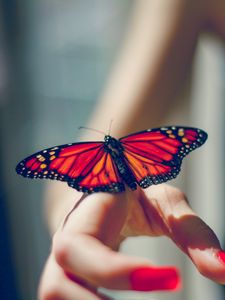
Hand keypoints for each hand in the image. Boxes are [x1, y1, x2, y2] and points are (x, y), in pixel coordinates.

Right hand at [38, 184, 224, 298]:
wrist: (103, 193)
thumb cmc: (135, 195)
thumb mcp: (166, 203)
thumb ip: (193, 233)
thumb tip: (224, 271)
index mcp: (85, 216)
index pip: (80, 247)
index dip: (114, 271)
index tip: (173, 279)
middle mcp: (64, 243)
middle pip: (55, 286)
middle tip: (164, 288)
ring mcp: (60, 263)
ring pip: (53, 299)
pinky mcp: (65, 278)